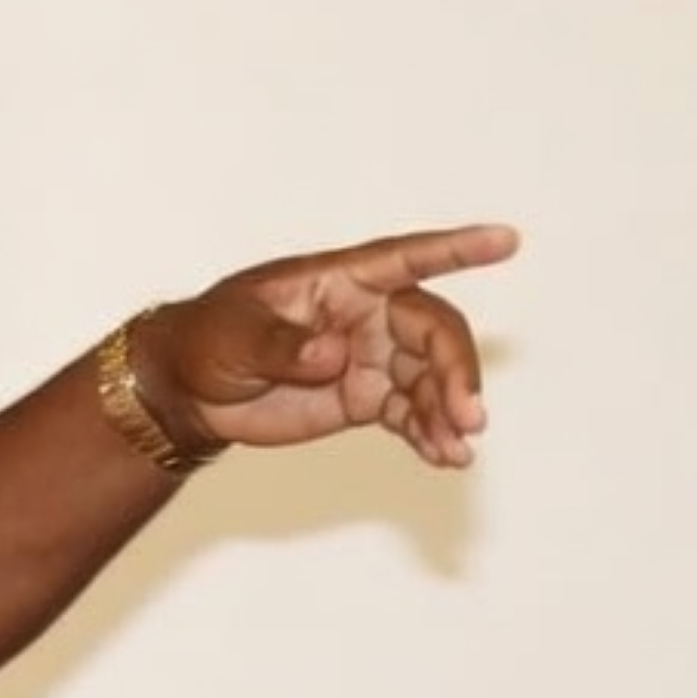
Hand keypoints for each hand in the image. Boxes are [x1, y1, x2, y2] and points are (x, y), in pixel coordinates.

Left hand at [140, 225, 519, 468]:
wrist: (190, 390)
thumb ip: (284, 345)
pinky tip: (445, 457)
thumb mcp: (235, 335)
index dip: (457, 249)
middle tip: (467, 415)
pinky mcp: (365, 398)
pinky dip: (431, 434)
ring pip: (430, 378)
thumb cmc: (208, 338)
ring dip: (450, 411)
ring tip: (458, 449)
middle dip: (457, 371)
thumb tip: (333, 355)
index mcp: (340, 280)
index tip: (505, 241)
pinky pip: (411, 414)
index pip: (406, 258)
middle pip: (433, 331)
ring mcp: (370, 357)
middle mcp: (366, 314)